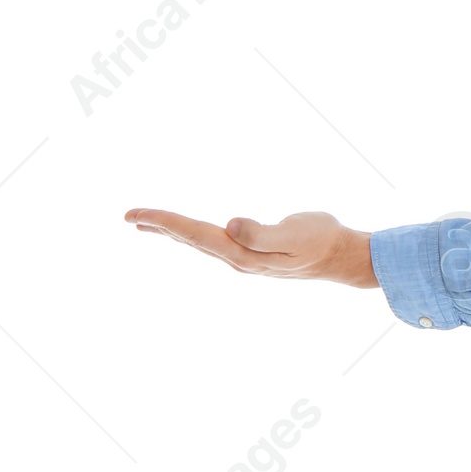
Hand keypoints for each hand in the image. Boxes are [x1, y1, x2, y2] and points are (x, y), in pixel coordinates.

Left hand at [124, 206, 376, 287]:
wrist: (342, 257)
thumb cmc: (321, 240)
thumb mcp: (293, 233)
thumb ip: (261, 233)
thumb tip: (229, 224)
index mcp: (242, 253)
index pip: (194, 234)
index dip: (163, 222)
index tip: (134, 213)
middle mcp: (237, 258)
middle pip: (190, 239)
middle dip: (159, 226)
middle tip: (129, 215)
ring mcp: (244, 257)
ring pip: (199, 242)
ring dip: (173, 232)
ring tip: (147, 224)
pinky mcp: (252, 252)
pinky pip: (212, 241)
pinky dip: (193, 234)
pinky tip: (191, 233)